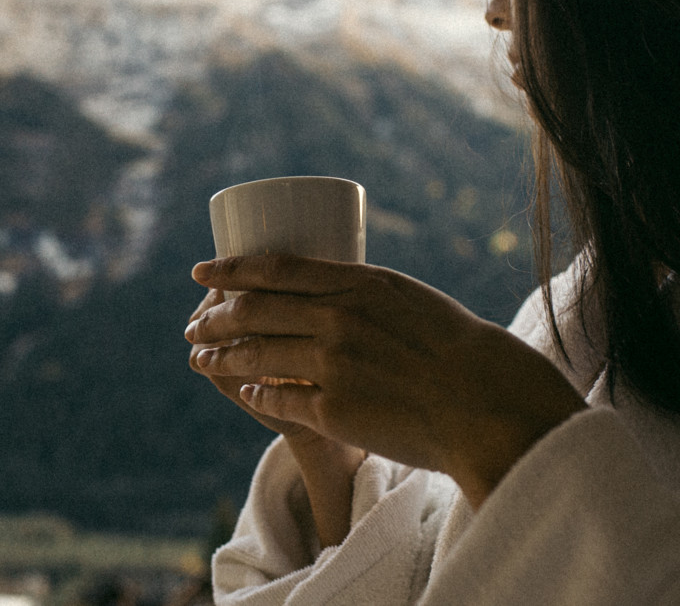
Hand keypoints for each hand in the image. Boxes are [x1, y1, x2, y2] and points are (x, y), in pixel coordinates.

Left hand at [187, 255, 585, 507]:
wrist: (485, 399)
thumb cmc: (453, 343)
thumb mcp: (405, 296)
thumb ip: (359, 291)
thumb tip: (317, 291)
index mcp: (358, 283)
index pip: (275, 269)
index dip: (230, 268)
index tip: (201, 270)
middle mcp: (339, 319)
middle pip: (254, 311)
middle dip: (214, 315)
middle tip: (194, 321)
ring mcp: (333, 365)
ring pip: (256, 354)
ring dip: (219, 354)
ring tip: (200, 355)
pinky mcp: (334, 410)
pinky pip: (279, 398)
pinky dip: (255, 391)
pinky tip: (244, 389)